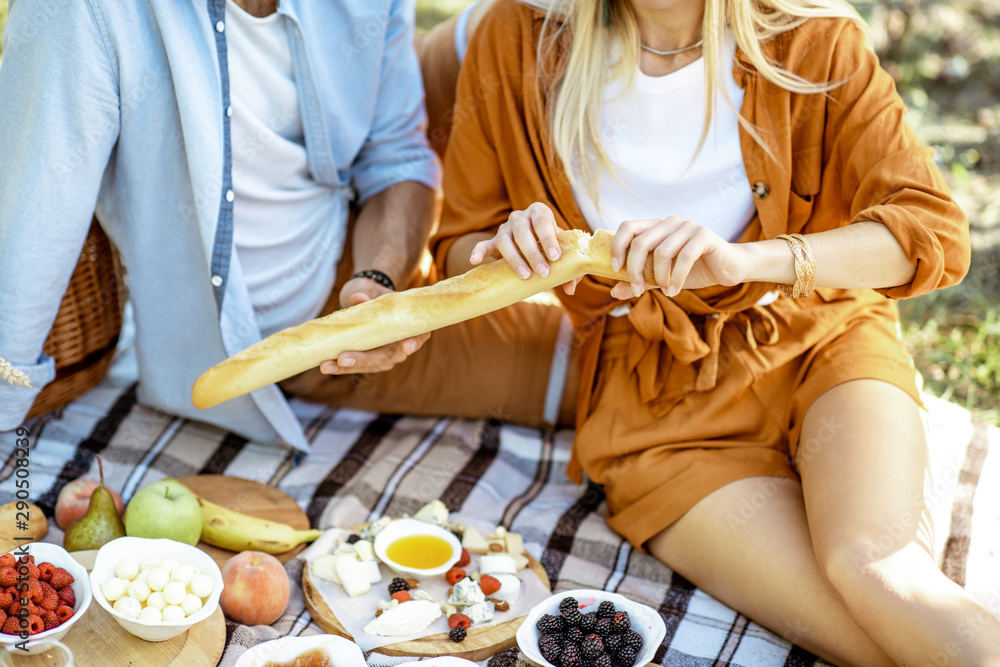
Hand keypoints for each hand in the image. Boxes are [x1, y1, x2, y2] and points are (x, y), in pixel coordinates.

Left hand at [321, 277, 429, 374]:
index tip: (407, 346)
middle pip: (388, 356)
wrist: (364, 299)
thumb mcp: (369, 288)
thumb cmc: (372, 292)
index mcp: (409, 323)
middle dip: (365, 360)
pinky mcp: (370, 360)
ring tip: (326, 366)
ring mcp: (385, 354)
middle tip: (343, 358)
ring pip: (371, 365)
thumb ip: (365, 293)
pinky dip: (341, 367)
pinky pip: (357, 366)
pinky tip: (326, 366)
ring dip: (348, 367)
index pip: (419, 334)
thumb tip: (358, 298)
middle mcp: (401, 343)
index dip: (415, 341)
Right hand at [469, 202, 580, 294]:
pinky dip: (478, 251)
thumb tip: (570, 290)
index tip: (555, 257)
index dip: (549, 238)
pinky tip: (474, 260)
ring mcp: (505, 228)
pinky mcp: (493, 241)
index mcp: (539, 212)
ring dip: (515, 258)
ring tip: (525, 276)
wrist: (534, 244)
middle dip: (533, 253)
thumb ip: (569, 269)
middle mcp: (520, 216)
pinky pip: (483, 244)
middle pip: (523, 232)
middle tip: (543, 272)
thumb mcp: (561, 253)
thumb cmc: (550, 247)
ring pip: (504, 239)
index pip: (543, 221)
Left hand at [609, 217, 748, 299]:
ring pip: (661, 252)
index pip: (628, 227)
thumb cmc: (693, 271)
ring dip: (659, 278)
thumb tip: (613, 292)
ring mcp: (688, 226)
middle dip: (634, 270)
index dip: (617, 247)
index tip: (615, 269)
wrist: (728, 268)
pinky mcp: (704, 235)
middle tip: (638, 290)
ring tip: (665, 292)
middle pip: (640, 242)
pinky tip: (675, 291)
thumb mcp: (662, 278)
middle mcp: (670, 222)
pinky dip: (676, 278)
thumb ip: (640, 282)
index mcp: (656, 227)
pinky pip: (684, 257)